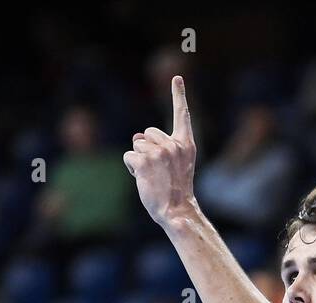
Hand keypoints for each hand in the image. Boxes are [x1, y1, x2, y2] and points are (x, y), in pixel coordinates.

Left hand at [124, 76, 197, 227]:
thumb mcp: (174, 165)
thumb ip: (160, 146)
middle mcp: (173, 145)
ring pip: (137, 145)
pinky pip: (129, 156)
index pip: (182, 115)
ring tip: (152, 176)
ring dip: (139, 160)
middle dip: (147, 148)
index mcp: (186, 144)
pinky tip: (143, 178)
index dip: (179, 95)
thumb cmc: (176, 189)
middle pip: (148, 133)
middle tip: (158, 170)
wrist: (177, 210)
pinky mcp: (144, 161)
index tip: (177, 78)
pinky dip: (132, 167)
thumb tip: (136, 136)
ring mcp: (159, 153)